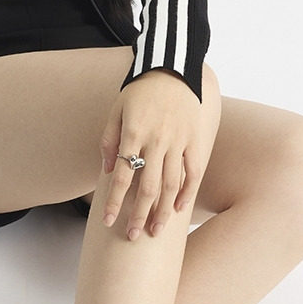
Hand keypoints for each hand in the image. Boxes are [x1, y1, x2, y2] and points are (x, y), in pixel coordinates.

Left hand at [97, 70, 209, 240]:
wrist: (173, 68)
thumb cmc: (140, 91)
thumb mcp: (116, 111)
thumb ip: (109, 141)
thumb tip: (109, 172)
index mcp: (133, 134)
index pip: (122, 176)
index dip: (114, 201)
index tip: (107, 221)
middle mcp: (156, 140)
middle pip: (147, 187)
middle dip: (138, 215)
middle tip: (132, 236)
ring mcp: (178, 141)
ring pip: (170, 184)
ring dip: (161, 211)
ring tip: (155, 231)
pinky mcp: (195, 139)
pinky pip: (193, 172)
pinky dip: (186, 192)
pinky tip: (177, 210)